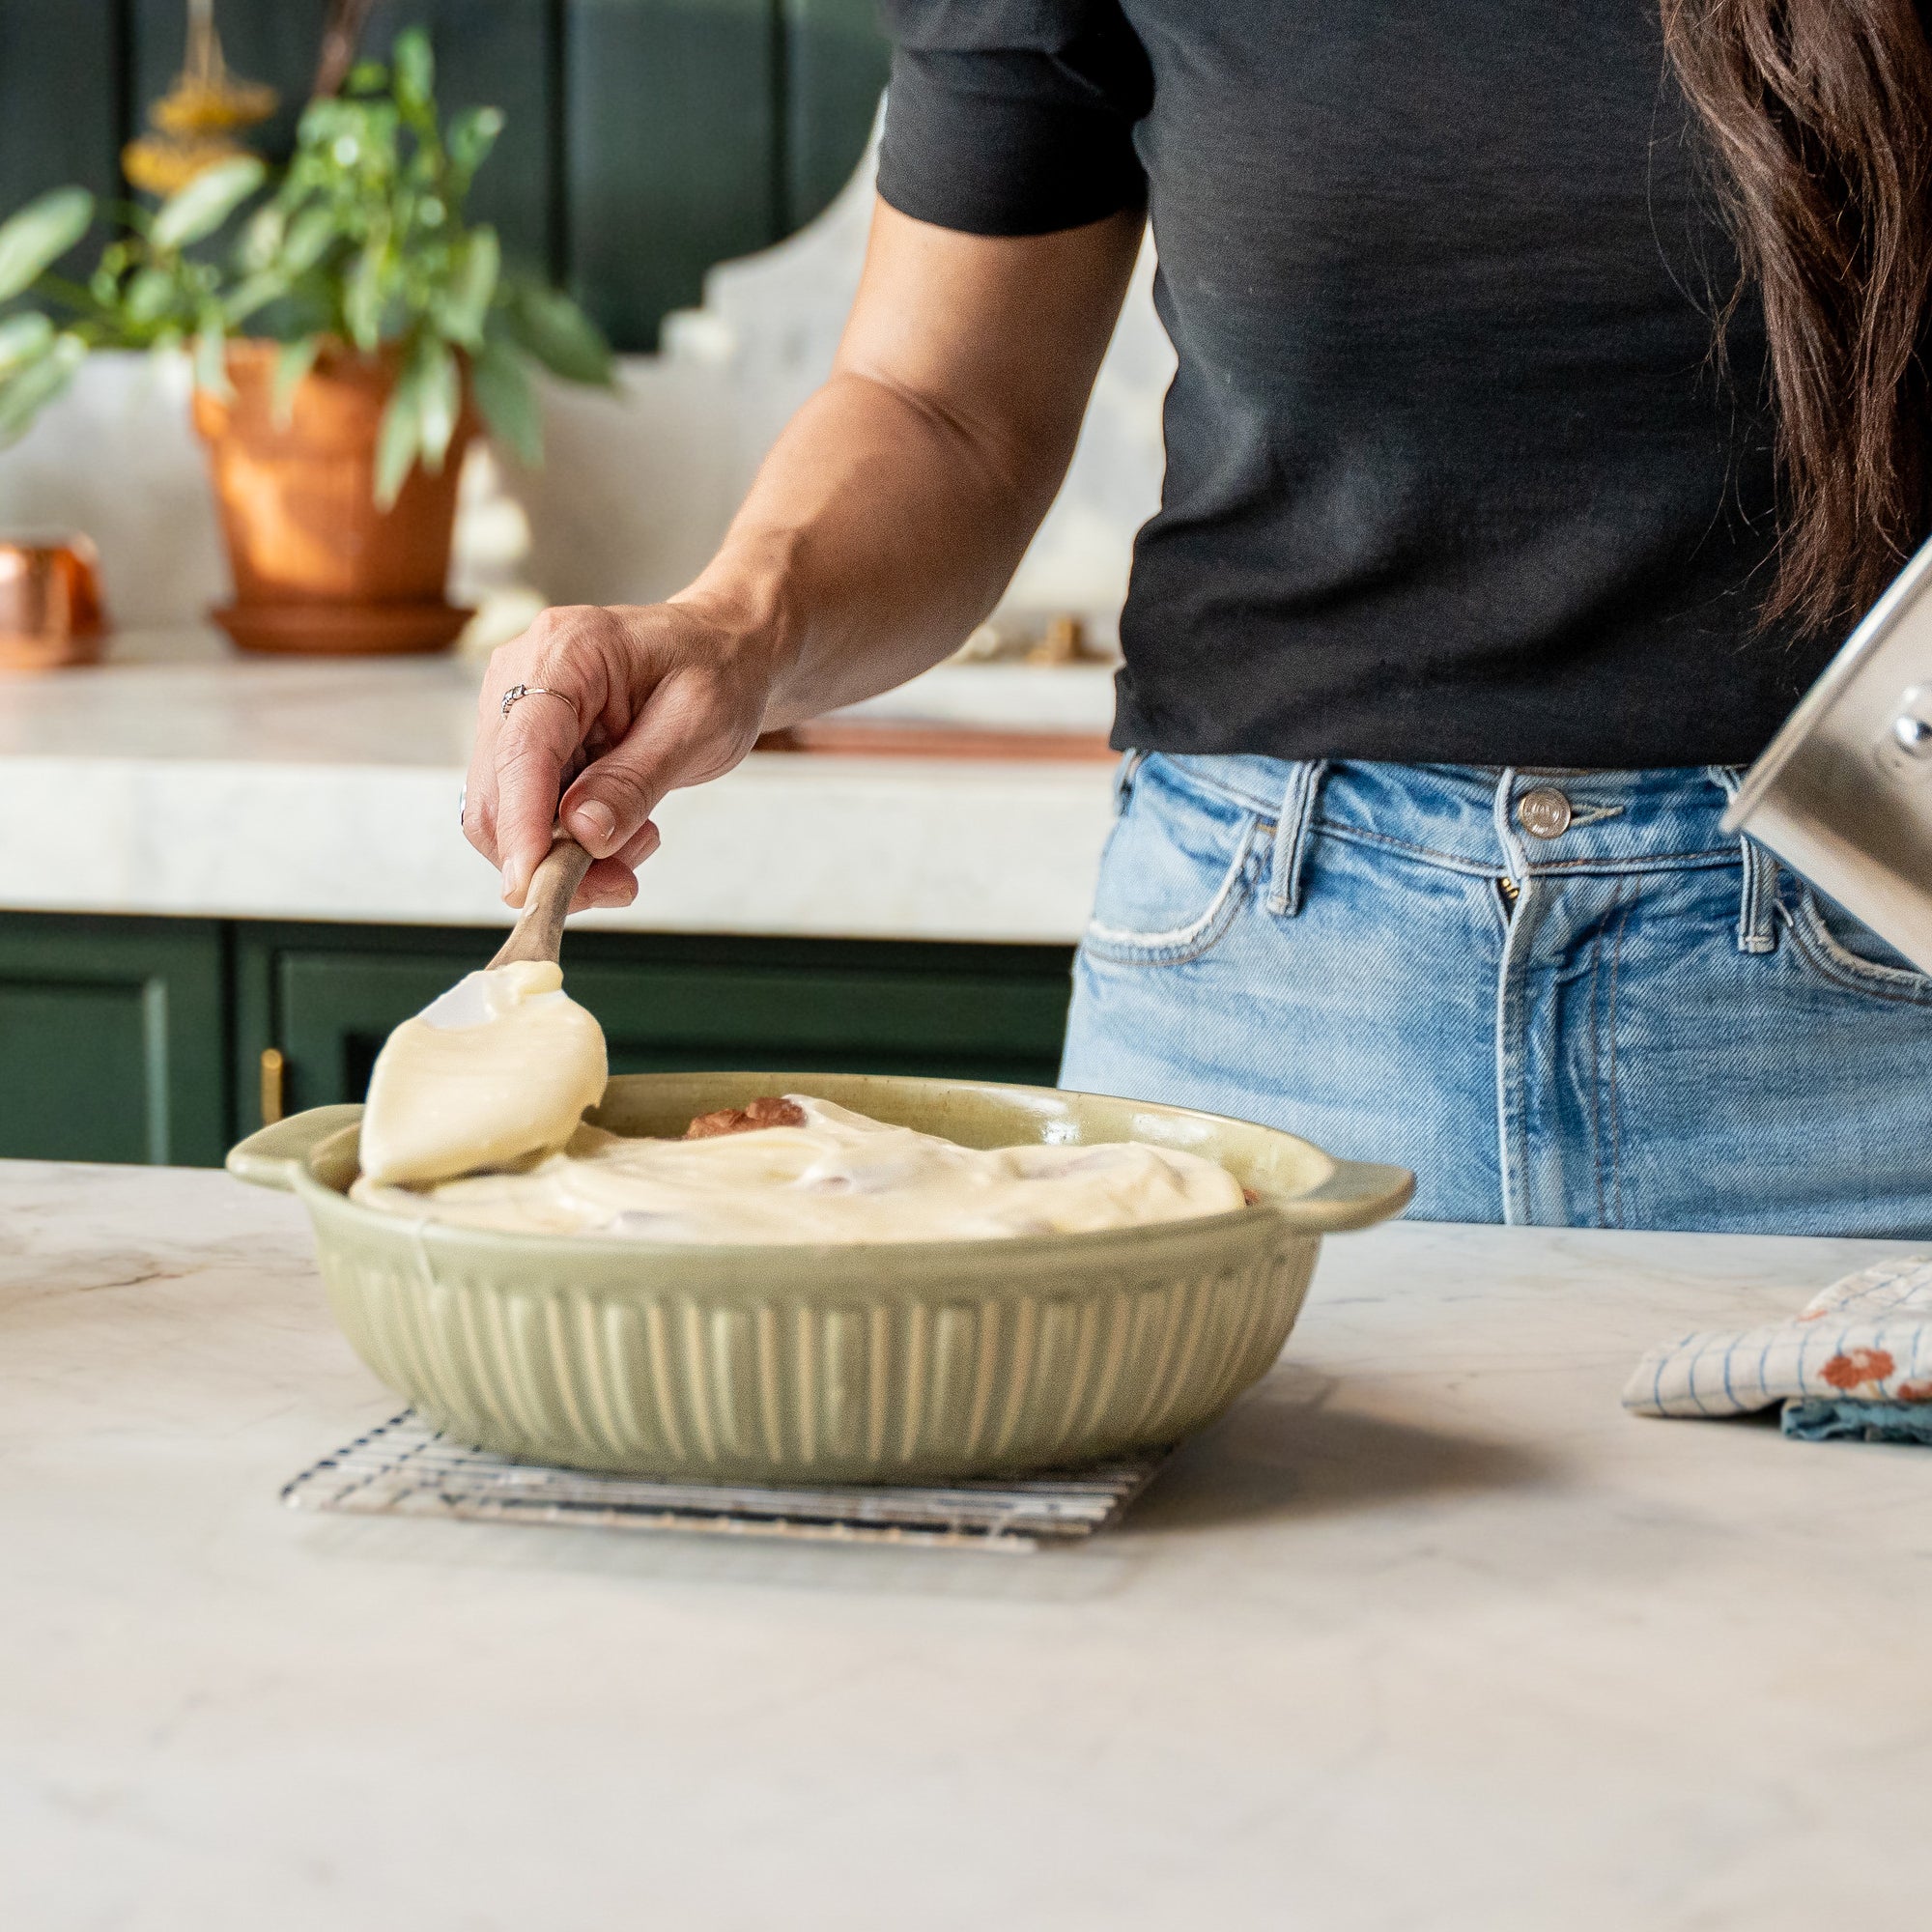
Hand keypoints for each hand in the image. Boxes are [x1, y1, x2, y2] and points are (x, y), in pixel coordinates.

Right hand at [463, 600, 778, 911]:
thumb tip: (582, 833)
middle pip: (497, 795)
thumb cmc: (716, 672)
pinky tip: (626, 830)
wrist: (722, 654)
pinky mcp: (528, 747)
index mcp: (564, 651)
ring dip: (566, 857)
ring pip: (507, 817)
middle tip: (622, 886)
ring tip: (640, 843)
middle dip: (549, 858)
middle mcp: (520, 677)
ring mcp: (517, 713)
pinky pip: (529, 815)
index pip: (522, 750)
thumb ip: (636, 781)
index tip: (530, 885)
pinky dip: (571, 844)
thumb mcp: (697, 725)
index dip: (521, 824)